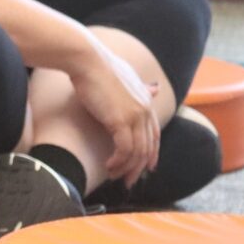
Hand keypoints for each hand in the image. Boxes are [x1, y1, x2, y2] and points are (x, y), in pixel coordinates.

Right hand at [69, 39, 160, 187]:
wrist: (87, 61)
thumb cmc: (99, 68)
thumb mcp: (126, 78)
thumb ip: (141, 87)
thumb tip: (156, 87)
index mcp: (146, 101)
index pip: (155, 134)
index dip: (152, 153)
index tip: (146, 168)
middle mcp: (145, 110)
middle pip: (148, 147)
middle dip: (138, 168)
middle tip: (127, 181)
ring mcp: (135, 116)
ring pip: (137, 152)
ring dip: (126, 168)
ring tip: (114, 176)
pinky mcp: (121, 121)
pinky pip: (125, 150)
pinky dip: (118, 162)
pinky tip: (108, 166)